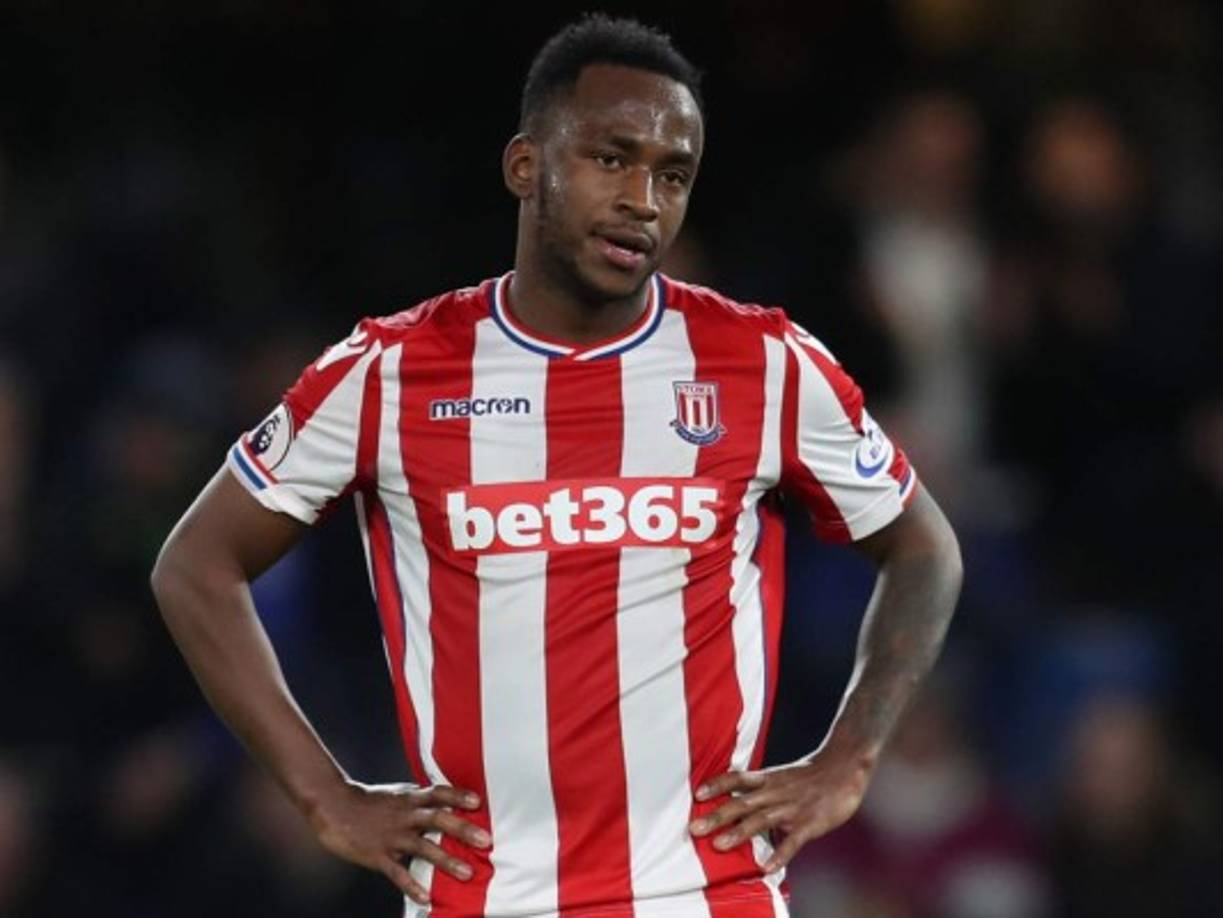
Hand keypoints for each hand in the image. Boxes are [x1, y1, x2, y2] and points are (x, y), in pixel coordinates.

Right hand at [306, 780, 489, 903]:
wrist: (332, 806)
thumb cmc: (368, 801)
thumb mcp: (397, 794)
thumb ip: (419, 800)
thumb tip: (445, 803)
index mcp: (409, 798)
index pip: (438, 793)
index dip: (458, 795)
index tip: (478, 802)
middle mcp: (404, 815)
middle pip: (437, 819)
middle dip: (462, 830)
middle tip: (485, 840)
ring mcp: (391, 836)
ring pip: (423, 848)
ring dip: (446, 860)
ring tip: (467, 873)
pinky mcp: (377, 855)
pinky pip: (397, 873)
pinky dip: (412, 886)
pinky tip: (427, 898)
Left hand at [689, 748, 873, 872]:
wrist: (845, 766)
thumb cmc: (811, 775)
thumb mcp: (782, 777)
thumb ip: (762, 792)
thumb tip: (742, 806)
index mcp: (768, 779)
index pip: (737, 779)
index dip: (718, 785)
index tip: (697, 794)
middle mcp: (775, 792)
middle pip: (742, 803)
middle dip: (717, 816)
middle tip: (694, 828)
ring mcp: (792, 808)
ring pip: (761, 821)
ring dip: (739, 833)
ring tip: (719, 846)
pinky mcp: (809, 824)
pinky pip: (793, 841)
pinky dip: (780, 854)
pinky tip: (767, 867)